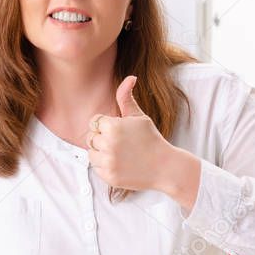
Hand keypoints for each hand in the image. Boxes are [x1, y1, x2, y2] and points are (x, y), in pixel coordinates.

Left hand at [85, 75, 178, 191]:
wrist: (164, 167)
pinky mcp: (109, 177)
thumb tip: (130, 77)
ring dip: (101, 153)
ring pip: (91, 153)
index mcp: (113, 127)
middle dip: (102, 139)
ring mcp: (108, 162)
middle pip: (90, 137)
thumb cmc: (151, 139)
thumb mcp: (139, 117)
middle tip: (120, 143)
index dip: (106, 125)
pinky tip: (120, 163)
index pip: (95, 122)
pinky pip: (96, 168)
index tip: (120, 131)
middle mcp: (108, 144)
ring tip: (120, 153)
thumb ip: (127, 97)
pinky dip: (105, 166)